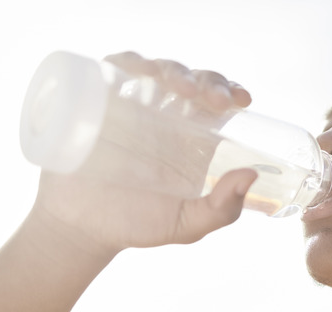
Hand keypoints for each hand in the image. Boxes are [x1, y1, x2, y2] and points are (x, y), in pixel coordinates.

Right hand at [29, 52, 257, 257]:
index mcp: (191, 138)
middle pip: (192, 81)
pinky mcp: (98, 102)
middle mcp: (164, 116)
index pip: (217, 102)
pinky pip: (112, 70)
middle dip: (207, 80)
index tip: (241, 100)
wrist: (81, 229)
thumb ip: (221, 210)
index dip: (231, 91)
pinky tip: (137, 71)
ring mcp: (130, 106)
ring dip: (172, 69)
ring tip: (179, 87)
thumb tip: (250, 175)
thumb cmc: (135, 225)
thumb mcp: (186, 225)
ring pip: (156, 70)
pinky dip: (126, 62)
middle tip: (213, 98)